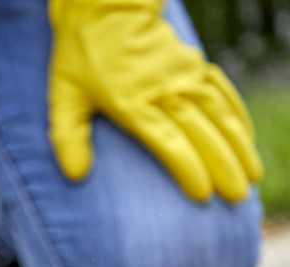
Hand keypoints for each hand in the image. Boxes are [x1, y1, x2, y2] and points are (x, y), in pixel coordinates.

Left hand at [48, 0, 262, 203]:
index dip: (189, 169)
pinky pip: (223, 92)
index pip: (168, 142)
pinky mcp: (195, 64)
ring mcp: (185, 76)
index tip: (204, 195)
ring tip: (252, 176)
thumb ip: (68, 138)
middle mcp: (165, 90)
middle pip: (202, 133)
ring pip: (220, 114)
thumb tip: (75, 175)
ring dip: (239, 145)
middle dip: (223, 166)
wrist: (104, 8)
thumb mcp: (64, 98)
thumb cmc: (80, 57)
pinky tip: (246, 138)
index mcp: (132, 103)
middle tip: (237, 197)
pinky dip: (238, 115)